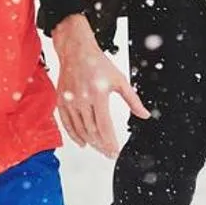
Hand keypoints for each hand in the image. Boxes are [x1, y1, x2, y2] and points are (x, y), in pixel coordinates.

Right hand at [51, 13, 147, 157]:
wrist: (76, 51)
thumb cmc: (97, 63)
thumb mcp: (119, 80)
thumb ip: (132, 100)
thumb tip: (144, 114)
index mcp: (98, 94)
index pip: (104, 126)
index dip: (110, 142)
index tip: (115, 151)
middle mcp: (82, 99)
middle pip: (92, 131)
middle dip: (102, 145)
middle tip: (109, 153)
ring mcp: (70, 101)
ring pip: (80, 129)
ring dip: (90, 142)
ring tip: (99, 148)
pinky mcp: (61, 101)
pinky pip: (67, 124)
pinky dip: (74, 136)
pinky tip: (82, 143)